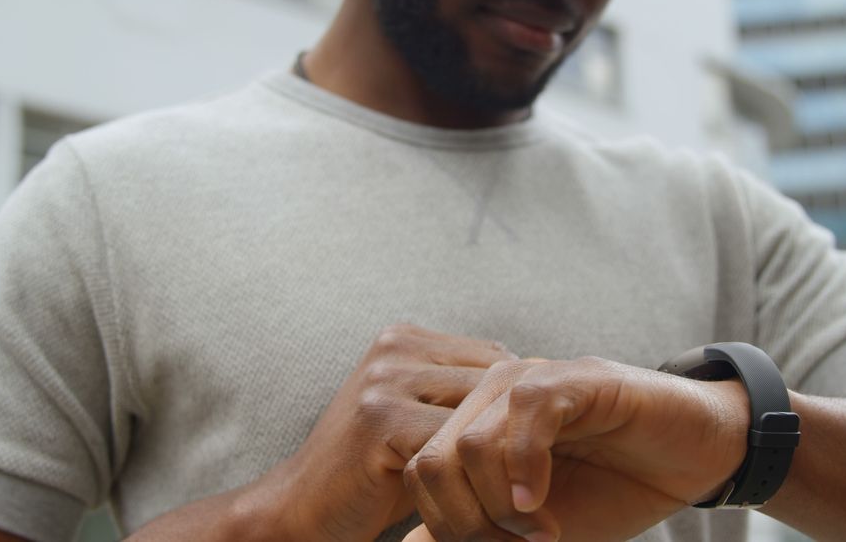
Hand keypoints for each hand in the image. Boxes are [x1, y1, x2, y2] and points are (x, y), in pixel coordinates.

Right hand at [252, 324, 516, 540]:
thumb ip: (466, 399)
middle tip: (542, 474)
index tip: (541, 444)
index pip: (495, 356)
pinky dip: (477, 479)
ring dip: (503, 458)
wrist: (303, 507)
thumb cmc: (375, 471)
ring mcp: (385, 379)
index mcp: (407, 338)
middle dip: (517, 428)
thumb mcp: (424, 420)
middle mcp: (395, 346)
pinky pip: (454, 445)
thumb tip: (542, 384)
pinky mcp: (380, 420)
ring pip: (479, 413)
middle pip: (492, 380)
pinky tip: (493, 506)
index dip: (518, 404)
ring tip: (527, 495)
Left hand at [401, 356, 748, 541]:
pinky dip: (525, 470)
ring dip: (498, 508)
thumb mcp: (533, 528)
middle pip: (431, 463)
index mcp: (478, 423)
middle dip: (465, 522)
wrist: (694, 457)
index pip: (420, 473)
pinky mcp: (576, 376)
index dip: (448, 525)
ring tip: (541, 528)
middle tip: (520, 541)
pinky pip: (525, 414)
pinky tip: (539, 504)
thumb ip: (474, 530)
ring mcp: (534, 380)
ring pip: (470, 446)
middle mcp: (495, 395)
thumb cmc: (614, 488)